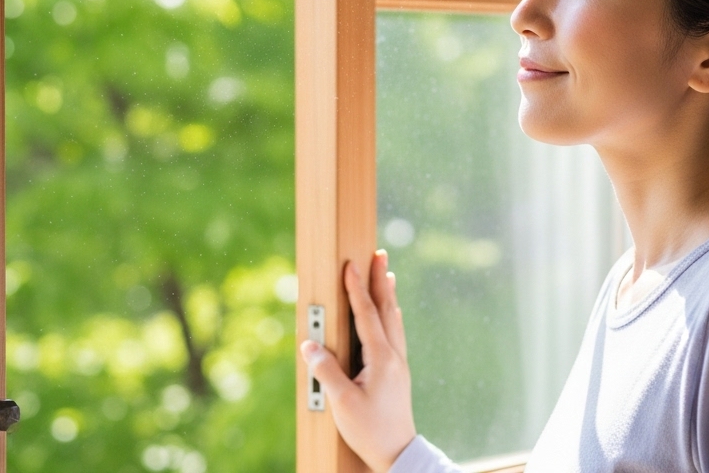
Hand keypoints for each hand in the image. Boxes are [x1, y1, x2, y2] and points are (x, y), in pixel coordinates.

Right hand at [300, 250, 416, 472]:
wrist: (398, 453)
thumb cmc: (370, 430)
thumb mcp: (342, 402)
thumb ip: (325, 371)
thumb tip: (310, 345)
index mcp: (382, 359)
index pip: (367, 315)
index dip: (357, 288)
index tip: (352, 265)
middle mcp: (394, 356)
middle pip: (387, 309)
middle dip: (381, 281)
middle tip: (380, 255)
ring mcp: (399, 364)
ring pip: (394, 320)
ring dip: (388, 295)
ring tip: (388, 275)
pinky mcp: (398, 373)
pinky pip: (395, 333)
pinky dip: (390, 315)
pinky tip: (389, 315)